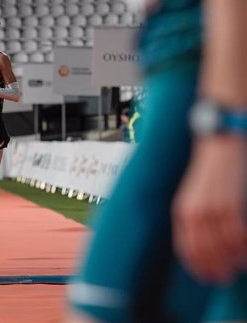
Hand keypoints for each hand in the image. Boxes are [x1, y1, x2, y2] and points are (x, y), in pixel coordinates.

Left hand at [173, 135, 246, 282]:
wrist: (219, 143)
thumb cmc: (210, 171)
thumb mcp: (194, 195)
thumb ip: (195, 217)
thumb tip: (203, 242)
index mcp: (181, 210)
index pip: (185, 247)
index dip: (196, 266)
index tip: (205, 278)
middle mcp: (194, 212)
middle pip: (204, 251)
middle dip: (214, 268)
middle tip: (224, 279)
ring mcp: (213, 208)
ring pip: (222, 245)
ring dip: (231, 261)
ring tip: (237, 269)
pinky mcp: (232, 202)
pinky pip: (238, 233)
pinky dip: (244, 247)